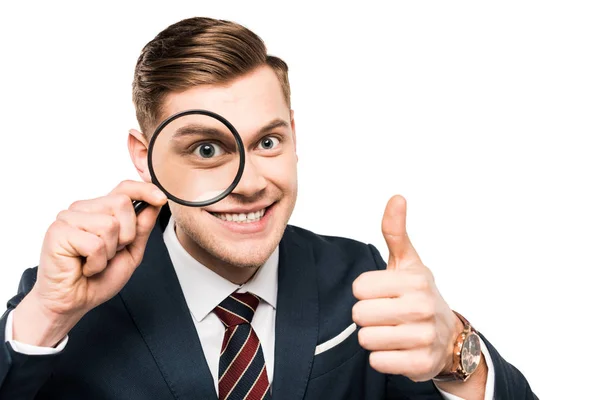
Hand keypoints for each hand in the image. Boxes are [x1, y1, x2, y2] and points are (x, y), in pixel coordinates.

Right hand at [12, 180, 166, 345]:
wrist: (74, 302)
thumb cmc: (98, 278)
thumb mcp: (131, 251)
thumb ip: (142, 227)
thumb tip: (155, 204)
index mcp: (100, 210)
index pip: (124, 188)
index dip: (144, 189)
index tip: (161, 199)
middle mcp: (83, 209)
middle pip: (122, 203)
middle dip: (126, 235)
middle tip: (110, 253)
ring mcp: (68, 218)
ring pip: (110, 224)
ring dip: (109, 251)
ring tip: (95, 261)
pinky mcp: (58, 232)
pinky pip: (95, 244)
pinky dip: (96, 262)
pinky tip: (84, 267)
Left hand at [352, 195, 462, 381]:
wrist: (449, 337)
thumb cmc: (419, 295)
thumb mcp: (409, 262)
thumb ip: (395, 232)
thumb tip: (397, 197)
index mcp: (415, 280)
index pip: (359, 288)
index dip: (365, 292)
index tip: (382, 293)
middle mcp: (422, 307)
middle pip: (359, 314)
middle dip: (367, 316)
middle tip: (386, 314)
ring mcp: (423, 337)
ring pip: (366, 339)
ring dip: (374, 337)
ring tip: (392, 331)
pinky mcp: (420, 364)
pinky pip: (377, 361)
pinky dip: (382, 357)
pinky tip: (398, 349)